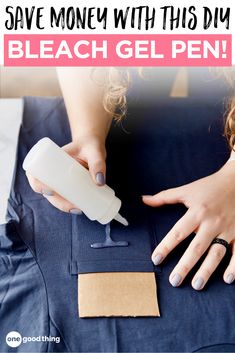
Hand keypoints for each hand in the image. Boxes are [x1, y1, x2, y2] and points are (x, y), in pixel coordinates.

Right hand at [26, 135, 105, 213]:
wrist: (93, 144)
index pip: (35, 174)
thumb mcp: (94, 151)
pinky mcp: (69, 185)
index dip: (38, 185)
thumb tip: (99, 181)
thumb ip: (98, 163)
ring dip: (64, 206)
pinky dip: (69, 204)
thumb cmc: (89, 145)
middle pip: (46, 191)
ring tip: (79, 209)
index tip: (50, 191)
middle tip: (73, 206)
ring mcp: (60, 179)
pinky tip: (79, 209)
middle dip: (57, 202)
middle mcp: (52, 171)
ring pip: (56, 196)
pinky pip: (65, 197)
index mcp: (50, 159)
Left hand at [143, 161, 234, 289]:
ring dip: (207, 270)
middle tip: (174, 281)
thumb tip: (144, 199)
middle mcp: (211, 222)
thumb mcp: (187, 190)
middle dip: (185, 265)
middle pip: (197, 247)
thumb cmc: (209, 186)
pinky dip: (234, 266)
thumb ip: (165, 197)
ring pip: (217, 253)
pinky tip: (227, 279)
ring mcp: (228, 229)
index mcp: (197, 212)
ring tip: (197, 285)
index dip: (166, 246)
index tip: (156, 259)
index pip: (178, 232)